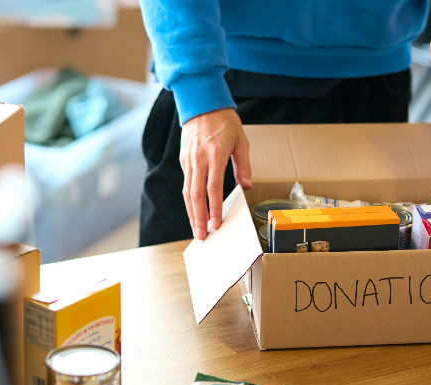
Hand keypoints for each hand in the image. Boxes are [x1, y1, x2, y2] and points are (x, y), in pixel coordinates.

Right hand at [180, 108, 251, 239]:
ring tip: (196, 229)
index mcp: (215, 155)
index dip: (214, 208)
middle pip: (196, 195)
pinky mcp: (184, 159)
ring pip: (188, 191)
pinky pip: (186, 183)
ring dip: (191, 212)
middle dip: (198, 218)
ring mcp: (189, 160)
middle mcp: (199, 159)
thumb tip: (246, 185)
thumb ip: (243, 165)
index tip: (216, 224)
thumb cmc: (224, 122)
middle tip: (201, 236)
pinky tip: (194, 210)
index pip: (213, 188)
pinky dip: (190, 199)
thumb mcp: (241, 141)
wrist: (201, 103)